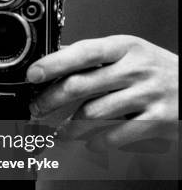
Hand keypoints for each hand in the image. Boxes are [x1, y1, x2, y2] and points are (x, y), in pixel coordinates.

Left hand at [26, 35, 177, 147]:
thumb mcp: (127, 51)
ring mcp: (147, 95)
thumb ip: (93, 55)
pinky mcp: (157, 120)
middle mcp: (135, 69)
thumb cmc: (155, 68)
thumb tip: (53, 57)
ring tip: (60, 131)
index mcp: (124, 47)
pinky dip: (96, 142)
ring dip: (69, 127)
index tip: (32, 74)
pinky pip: (115, 135)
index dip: (53, 64)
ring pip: (93, 114)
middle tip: (36, 108)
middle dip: (50, 100)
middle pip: (80, 85)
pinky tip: (88, 142)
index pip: (82, 52)